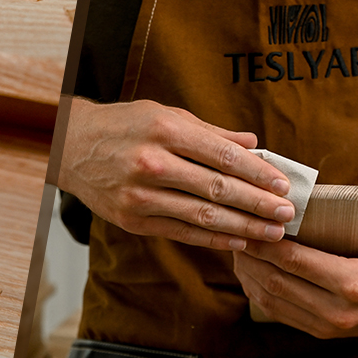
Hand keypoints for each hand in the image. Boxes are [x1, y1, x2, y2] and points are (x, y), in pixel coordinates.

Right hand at [56, 98, 295, 250]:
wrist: (70, 147)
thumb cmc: (125, 126)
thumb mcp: (167, 116)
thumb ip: (212, 133)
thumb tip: (253, 143)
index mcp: (166, 131)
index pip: (223, 156)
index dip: (258, 173)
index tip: (283, 185)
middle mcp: (153, 164)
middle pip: (218, 189)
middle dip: (258, 204)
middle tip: (287, 214)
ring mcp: (141, 196)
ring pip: (203, 216)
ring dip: (243, 227)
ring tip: (272, 233)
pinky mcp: (133, 220)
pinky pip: (183, 232)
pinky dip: (214, 238)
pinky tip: (239, 241)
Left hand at [233, 162, 357, 337]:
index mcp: (356, 284)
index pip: (296, 262)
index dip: (267, 243)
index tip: (250, 221)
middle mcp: (338, 312)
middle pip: (277, 282)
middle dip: (251, 256)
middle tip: (235, 230)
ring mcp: (328, 327)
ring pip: (272, 301)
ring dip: (249, 275)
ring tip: (237, 248)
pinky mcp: (320, 331)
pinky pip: (279, 313)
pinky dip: (258, 292)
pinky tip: (249, 271)